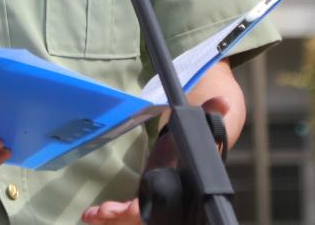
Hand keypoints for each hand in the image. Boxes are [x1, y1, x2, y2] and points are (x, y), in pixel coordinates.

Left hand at [80, 96, 231, 224]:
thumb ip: (210, 113)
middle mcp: (167, 195)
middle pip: (144, 217)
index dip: (145, 209)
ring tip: (93, 215)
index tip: (132, 210)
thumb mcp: (204, 122)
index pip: (164, 204)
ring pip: (133, 218)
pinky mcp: (143, 193)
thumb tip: (223, 102)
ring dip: (113, 219)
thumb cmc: (201, 134)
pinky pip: (127, 211)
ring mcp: (153, 196)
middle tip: (105, 212)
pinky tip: (91, 215)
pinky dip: (110, 215)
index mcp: (182, 185)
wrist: (196, 139)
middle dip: (124, 217)